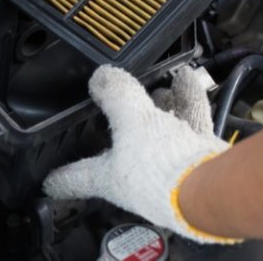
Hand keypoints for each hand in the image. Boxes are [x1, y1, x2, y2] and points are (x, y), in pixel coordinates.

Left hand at [43, 66, 236, 243]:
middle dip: (122, 118)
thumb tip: (100, 78)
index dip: (61, 177)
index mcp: (111, 176)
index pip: (78, 177)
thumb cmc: (164, 167)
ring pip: (159, 128)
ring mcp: (168, 165)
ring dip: (158, 103)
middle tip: (113, 102)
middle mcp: (139, 174)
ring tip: (158, 84)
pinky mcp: (196, 155)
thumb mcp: (129, 119)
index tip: (49, 182)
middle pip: (124, 142)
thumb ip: (114, 96)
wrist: (214, 184)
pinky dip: (186, 98)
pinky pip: (188, 121)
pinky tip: (185, 79)